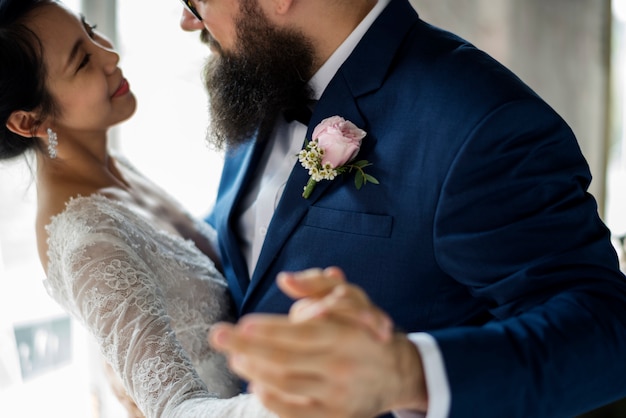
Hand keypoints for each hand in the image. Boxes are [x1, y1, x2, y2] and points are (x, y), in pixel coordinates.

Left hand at [209, 267, 428, 417]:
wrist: (398, 373)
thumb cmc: (365, 331)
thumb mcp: (353, 299)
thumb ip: (318, 285)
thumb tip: (286, 280)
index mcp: (345, 334)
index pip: (300, 332)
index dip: (268, 330)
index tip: (241, 325)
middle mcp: (340, 365)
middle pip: (284, 359)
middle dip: (246, 348)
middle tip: (218, 336)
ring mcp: (336, 395)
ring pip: (285, 384)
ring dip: (253, 371)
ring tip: (234, 359)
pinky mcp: (334, 416)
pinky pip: (296, 413)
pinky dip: (271, 400)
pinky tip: (255, 385)